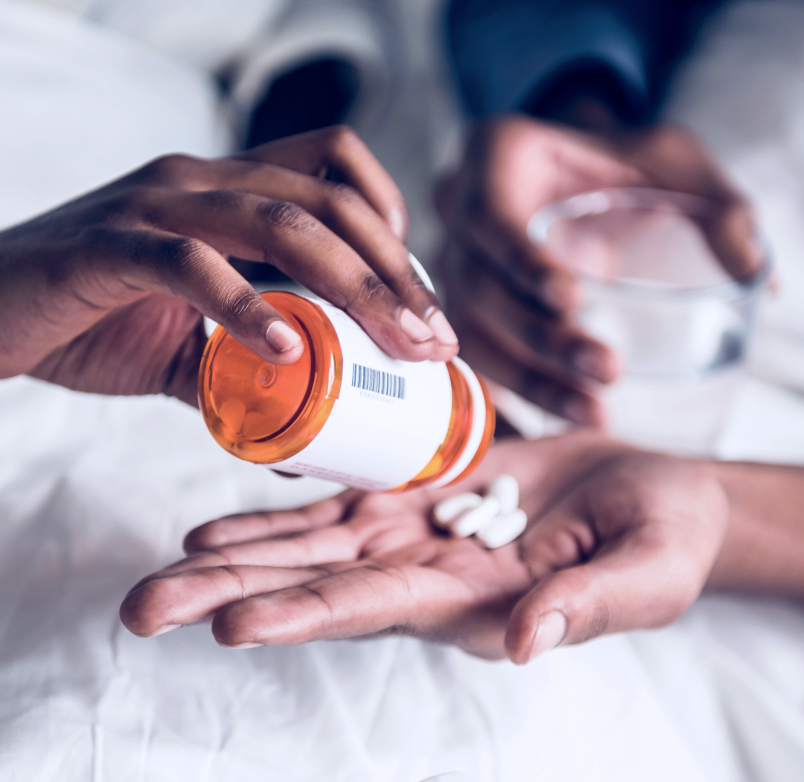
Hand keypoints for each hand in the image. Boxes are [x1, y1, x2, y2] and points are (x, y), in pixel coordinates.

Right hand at [0, 125, 457, 404]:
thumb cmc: (92, 319)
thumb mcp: (186, 346)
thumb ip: (241, 379)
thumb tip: (303, 442)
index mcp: (225, 190)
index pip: (332, 166)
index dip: (390, 217)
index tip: (420, 292)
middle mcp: (199, 181)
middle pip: (328, 202)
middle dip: (396, 271)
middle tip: (437, 340)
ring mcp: (154, 207)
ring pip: (278, 222)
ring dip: (355, 285)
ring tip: (399, 345)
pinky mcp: (108, 248)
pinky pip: (190, 265)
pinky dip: (245, 309)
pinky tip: (287, 354)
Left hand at [120, 433, 727, 661]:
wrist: (652, 492)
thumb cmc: (663, 539)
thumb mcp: (646, 574)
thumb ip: (589, 606)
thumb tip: (524, 644)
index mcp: (475, 603)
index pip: (376, 610)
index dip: (305, 615)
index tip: (232, 624)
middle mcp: (427, 576)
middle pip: (317, 583)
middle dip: (232, 593)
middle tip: (145, 608)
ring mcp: (415, 534)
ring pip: (312, 544)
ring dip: (239, 552)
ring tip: (169, 559)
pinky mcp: (417, 496)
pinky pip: (337, 504)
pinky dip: (279, 511)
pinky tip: (222, 520)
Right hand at [435, 114, 760, 424]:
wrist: (575, 184)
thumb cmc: (616, 166)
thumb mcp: (668, 162)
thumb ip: (712, 202)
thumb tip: (752, 268)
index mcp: (494, 156)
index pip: (490, 213)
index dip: (520, 260)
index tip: (571, 299)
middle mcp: (460, 215)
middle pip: (481, 285)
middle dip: (540, 336)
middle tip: (605, 367)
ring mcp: (455, 267)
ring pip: (473, 334)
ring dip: (529, 378)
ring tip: (592, 411)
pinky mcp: (466, 310)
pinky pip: (479, 358)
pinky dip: (520, 390)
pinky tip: (566, 412)